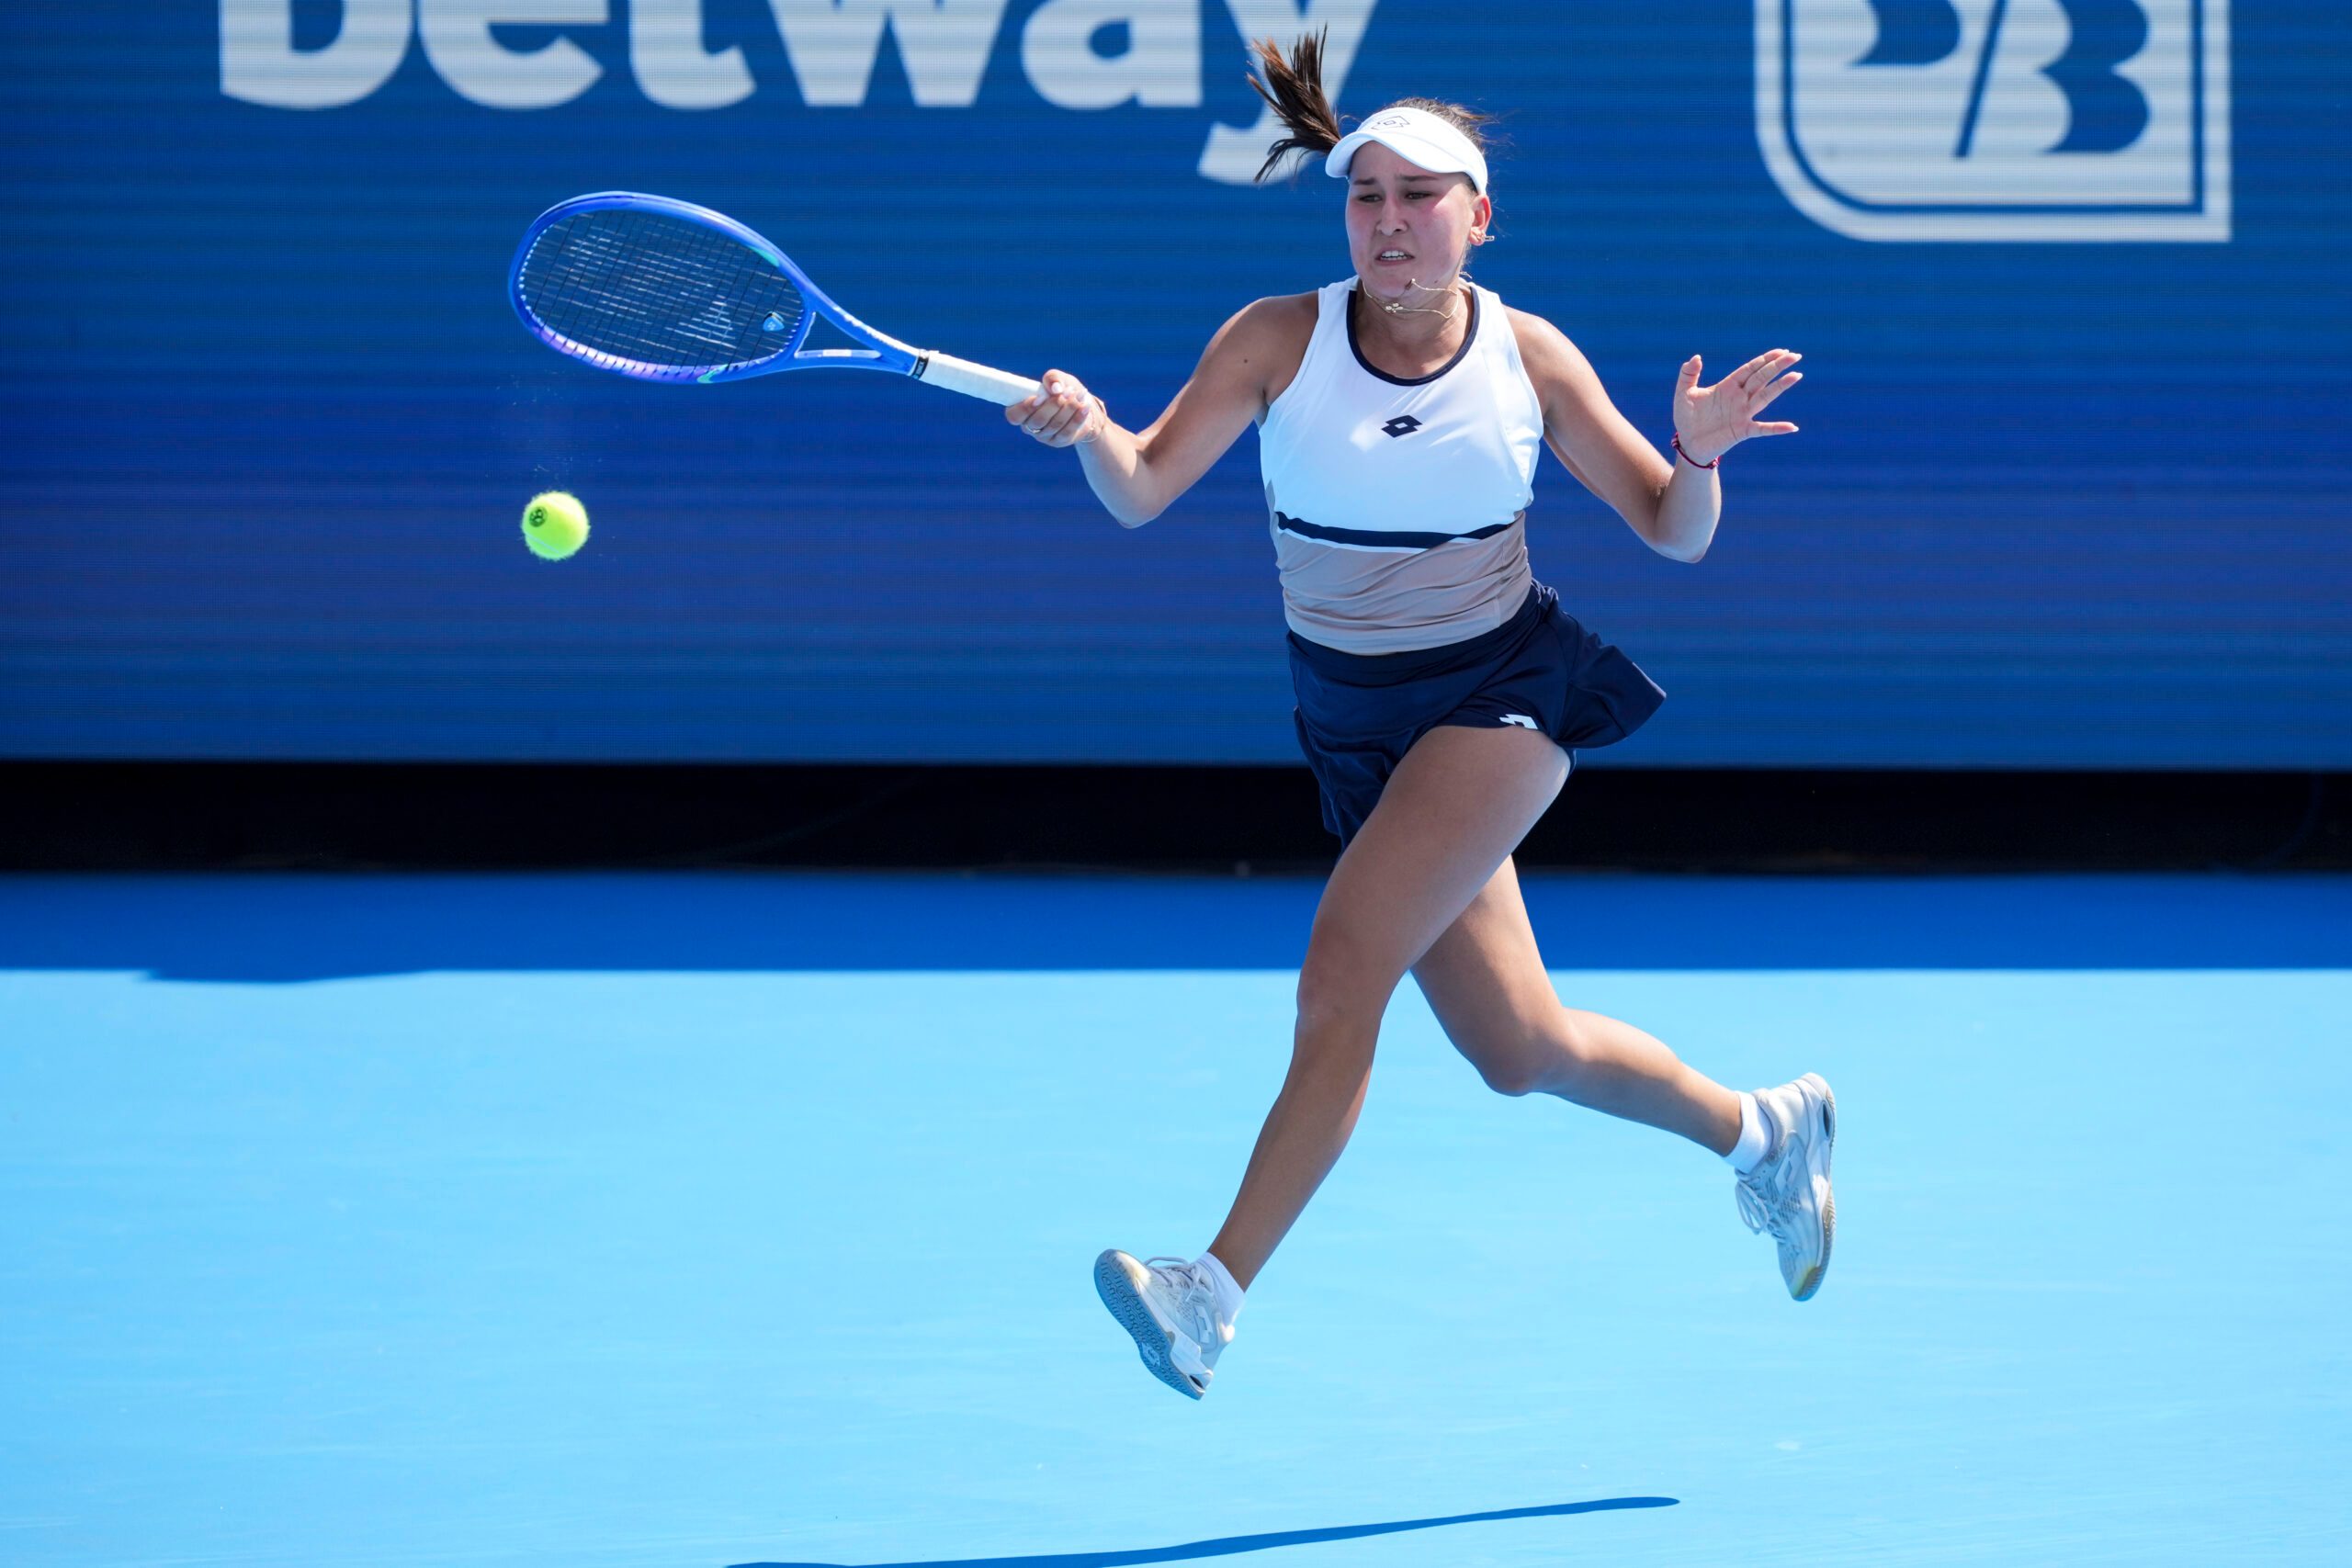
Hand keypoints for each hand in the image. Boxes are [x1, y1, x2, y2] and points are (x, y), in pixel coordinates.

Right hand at [1006, 369, 1103, 447]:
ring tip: (1081, 394)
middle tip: (1068, 391)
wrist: (1081, 404)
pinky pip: (1068, 431)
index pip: (1014, 416)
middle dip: (1054, 404)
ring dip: (1069, 408)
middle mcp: (1030, 426)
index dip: (1024, 408)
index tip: (1039, 397)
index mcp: (1021, 411)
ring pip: (1055, 425)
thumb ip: (1052, 378)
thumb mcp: (1057, 379)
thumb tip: (1056, 388)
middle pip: (1038, 420)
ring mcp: (1044, 436)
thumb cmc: (1063, 389)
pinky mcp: (1059, 441)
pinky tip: (1085, 406)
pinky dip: (1078, 417)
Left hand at [1674, 349, 1801, 466]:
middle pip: (1762, 378)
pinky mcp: (1742, 431)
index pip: (1750, 369)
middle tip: (1795, 356)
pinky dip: (1777, 428)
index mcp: (1728, 386)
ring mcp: (1743, 414)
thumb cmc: (1687, 417)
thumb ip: (1688, 374)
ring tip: (1796, 375)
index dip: (1765, 359)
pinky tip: (1792, 427)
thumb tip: (1696, 357)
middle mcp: (1739, 398)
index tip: (1781, 351)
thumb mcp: (1684, 393)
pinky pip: (1762, 429)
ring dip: (1780, 387)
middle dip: (1777, 367)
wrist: (1687, 443)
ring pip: (1765, 397)